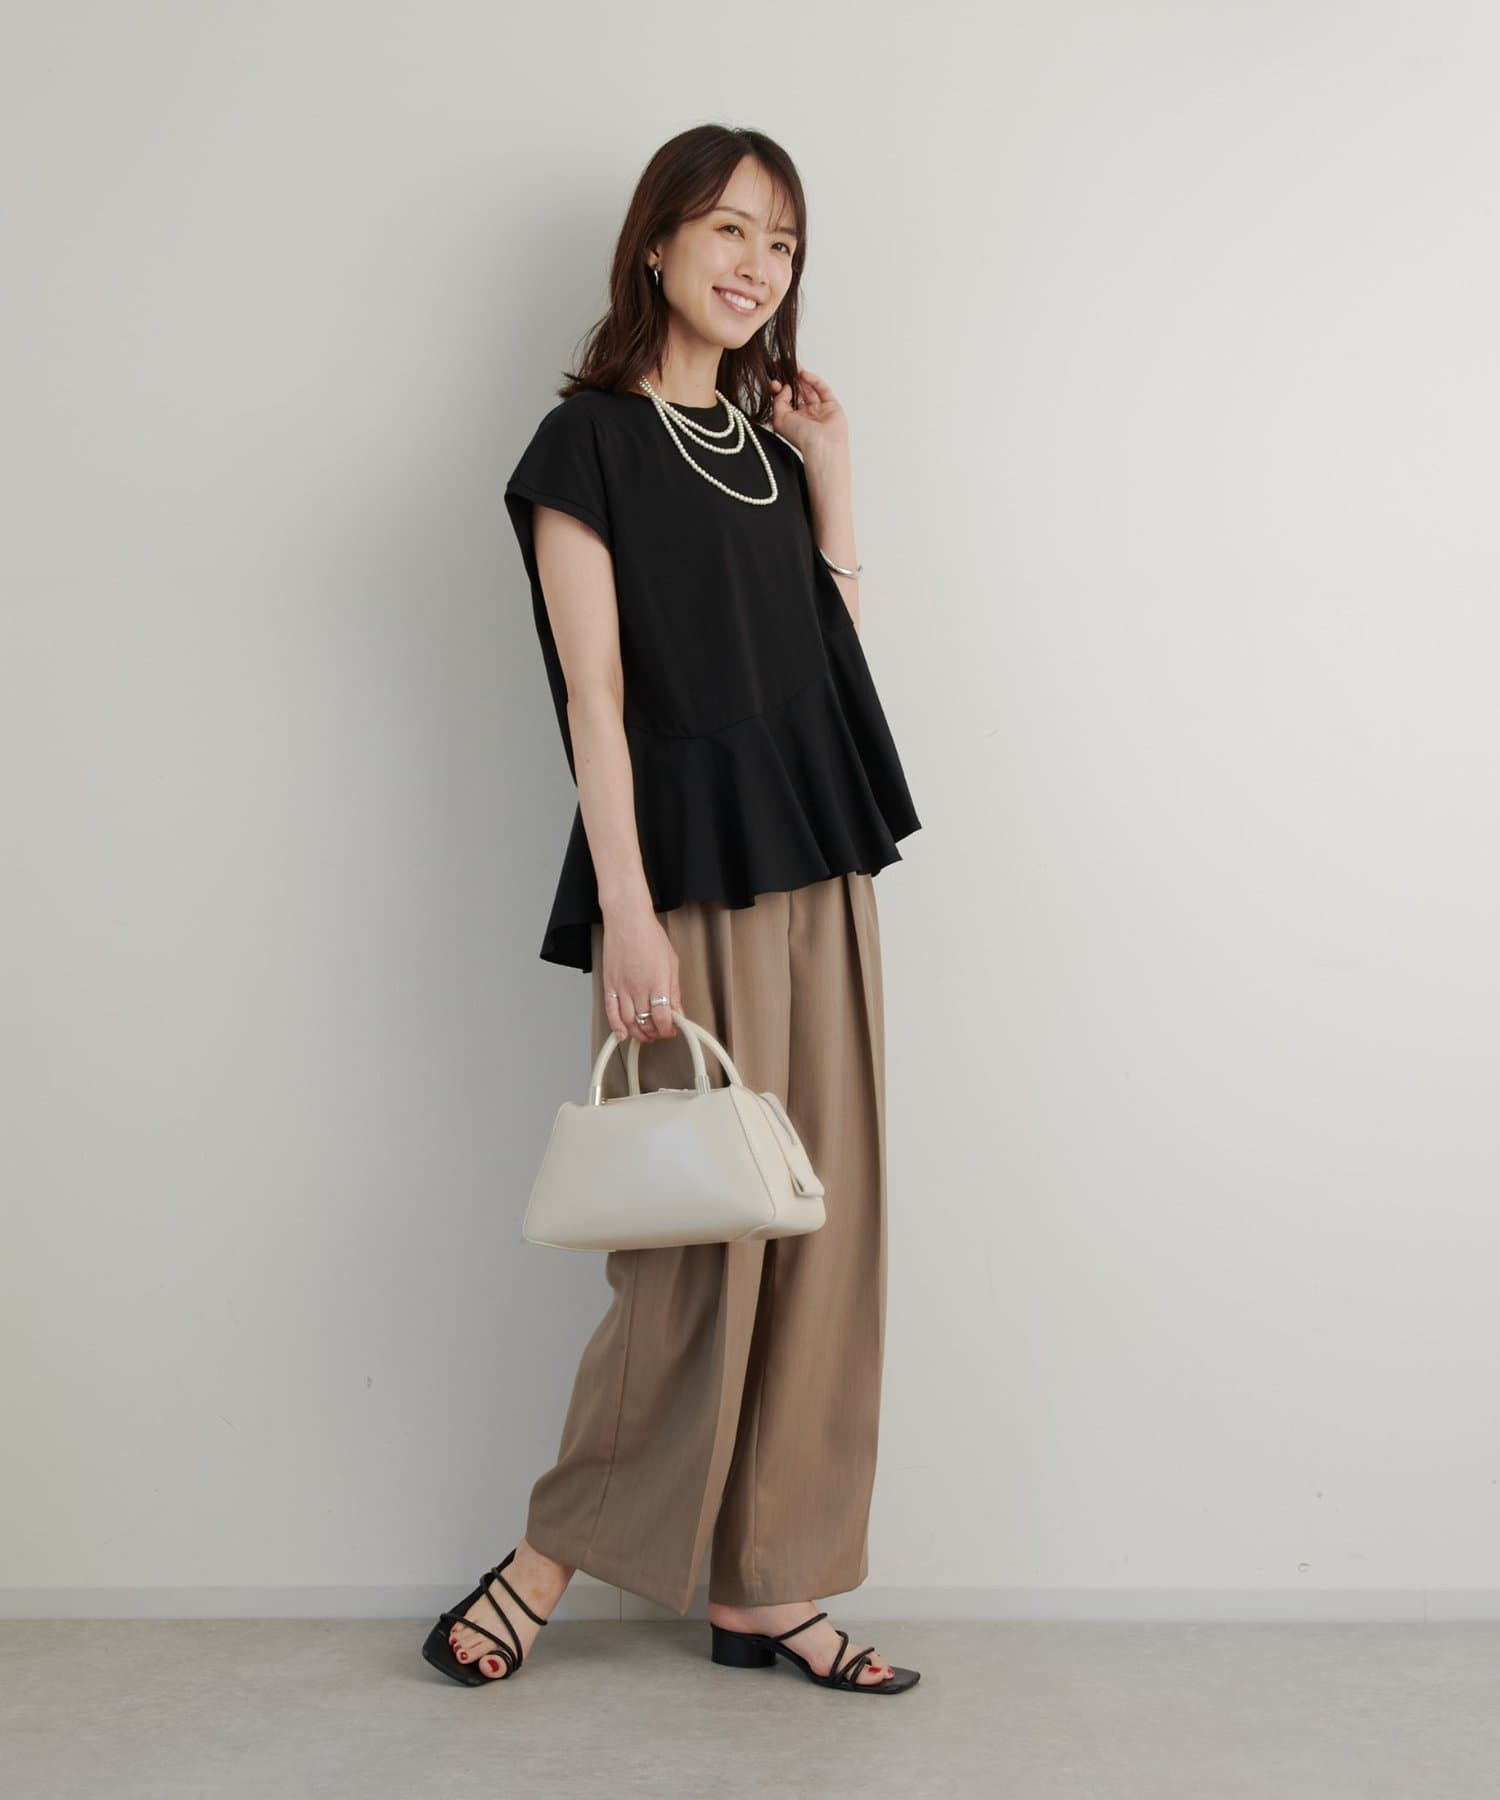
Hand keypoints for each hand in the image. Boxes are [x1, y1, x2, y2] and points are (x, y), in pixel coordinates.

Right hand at [601, 905, 680, 1043]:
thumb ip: (674, 990)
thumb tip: (677, 1010)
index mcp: (657, 981)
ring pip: (629, 1022)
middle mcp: (639, 987)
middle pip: (646, 1022)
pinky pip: (611, 1012)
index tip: (672, 1029)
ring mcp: (622, 987)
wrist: (628, 921)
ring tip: (646, 1033)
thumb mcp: (672, 962)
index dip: (668, 1029)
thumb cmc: (649, 936)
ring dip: (638, 1033)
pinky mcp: (609, 985)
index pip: (663, 1017)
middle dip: (655, 1033)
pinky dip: (616, 1027)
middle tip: (660, 1031)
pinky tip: (622, 1033)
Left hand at [768, 365, 848, 462]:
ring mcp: (819, 409)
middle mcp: (806, 414)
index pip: (785, 399)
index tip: (773, 378)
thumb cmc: (801, 438)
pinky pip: (822, 388)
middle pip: (797, 390)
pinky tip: (804, 373)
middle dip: (789, 377)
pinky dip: (813, 380)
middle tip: (781, 365)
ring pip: (809, 387)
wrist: (821, 445)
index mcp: (793, 419)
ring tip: (792, 364)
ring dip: (800, 375)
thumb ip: (778, 400)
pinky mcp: (831, 405)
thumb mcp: (779, 418)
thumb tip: (784, 386)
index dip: (779, 388)